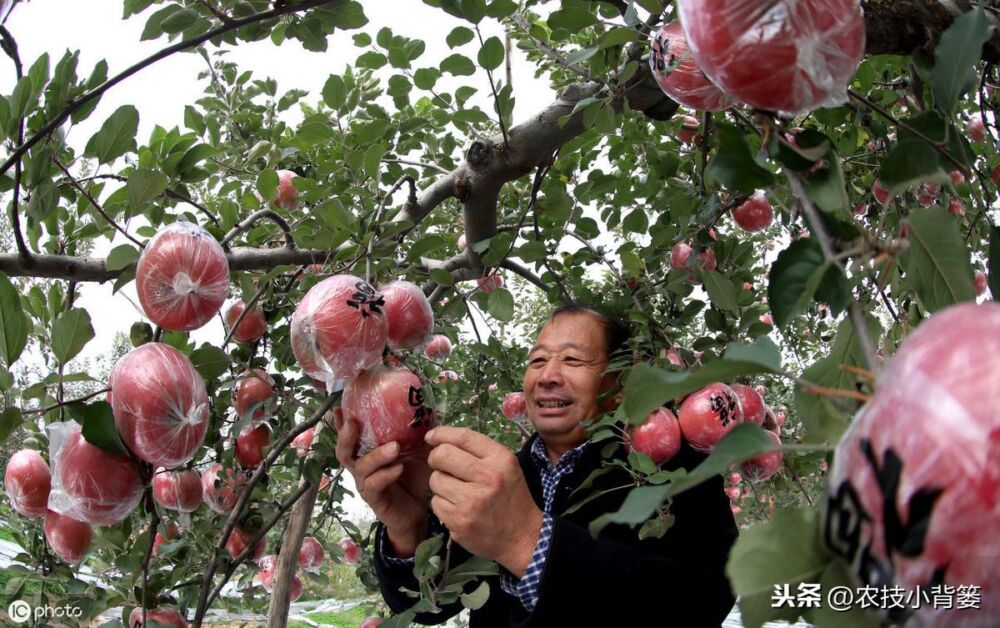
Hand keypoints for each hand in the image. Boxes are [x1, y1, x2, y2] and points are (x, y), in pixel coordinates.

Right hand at [334, 411, 431, 557]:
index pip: (350, 437)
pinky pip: (374, 485)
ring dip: (377, 455)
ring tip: (395, 447)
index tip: (338, 408)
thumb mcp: (418, 452)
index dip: (341, 423)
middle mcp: (362, 468)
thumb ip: (416, 435)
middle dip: (345, 437)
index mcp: (368, 454)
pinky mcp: (374, 499)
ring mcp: (366, 484)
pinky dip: (386, 475)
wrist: (420, 512)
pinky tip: (398, 468)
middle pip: (344, 451)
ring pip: (361, 467)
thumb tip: (426, 410)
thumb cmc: (415, 479)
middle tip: (353, 423)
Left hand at [425, 426, 542, 577]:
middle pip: (442, 455)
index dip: (442, 433)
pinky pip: (435, 503)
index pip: (463, 437)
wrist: (522, 536)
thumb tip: (439, 439)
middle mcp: (487, 477)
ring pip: (435, 480)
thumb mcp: (505, 466)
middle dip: (436, 458)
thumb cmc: (511, 496)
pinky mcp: (459, 521)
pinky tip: (457, 507)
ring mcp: (471, 501)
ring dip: (440, 483)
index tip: (431, 436)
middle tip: (442, 465)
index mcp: (500, 459)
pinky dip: (442, 504)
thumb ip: (478, 451)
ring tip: (456, 490)